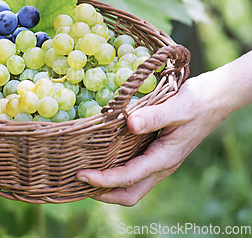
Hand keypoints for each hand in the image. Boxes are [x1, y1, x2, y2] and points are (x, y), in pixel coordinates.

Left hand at [75, 54, 251, 205]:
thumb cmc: (197, 101)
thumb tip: (129, 124)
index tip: (80, 174)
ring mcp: (158, 161)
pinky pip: (133, 171)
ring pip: (131, 186)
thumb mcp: (177, 106)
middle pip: (129, 194)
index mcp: (164, 158)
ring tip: (83, 173)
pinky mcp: (155, 154)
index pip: (128, 177)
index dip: (103, 180)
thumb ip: (153, 116)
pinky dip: (114, 172)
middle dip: (103, 193)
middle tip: (77, 181)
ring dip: (107, 186)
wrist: (215, 99)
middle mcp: (161, 166)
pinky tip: (99, 158)